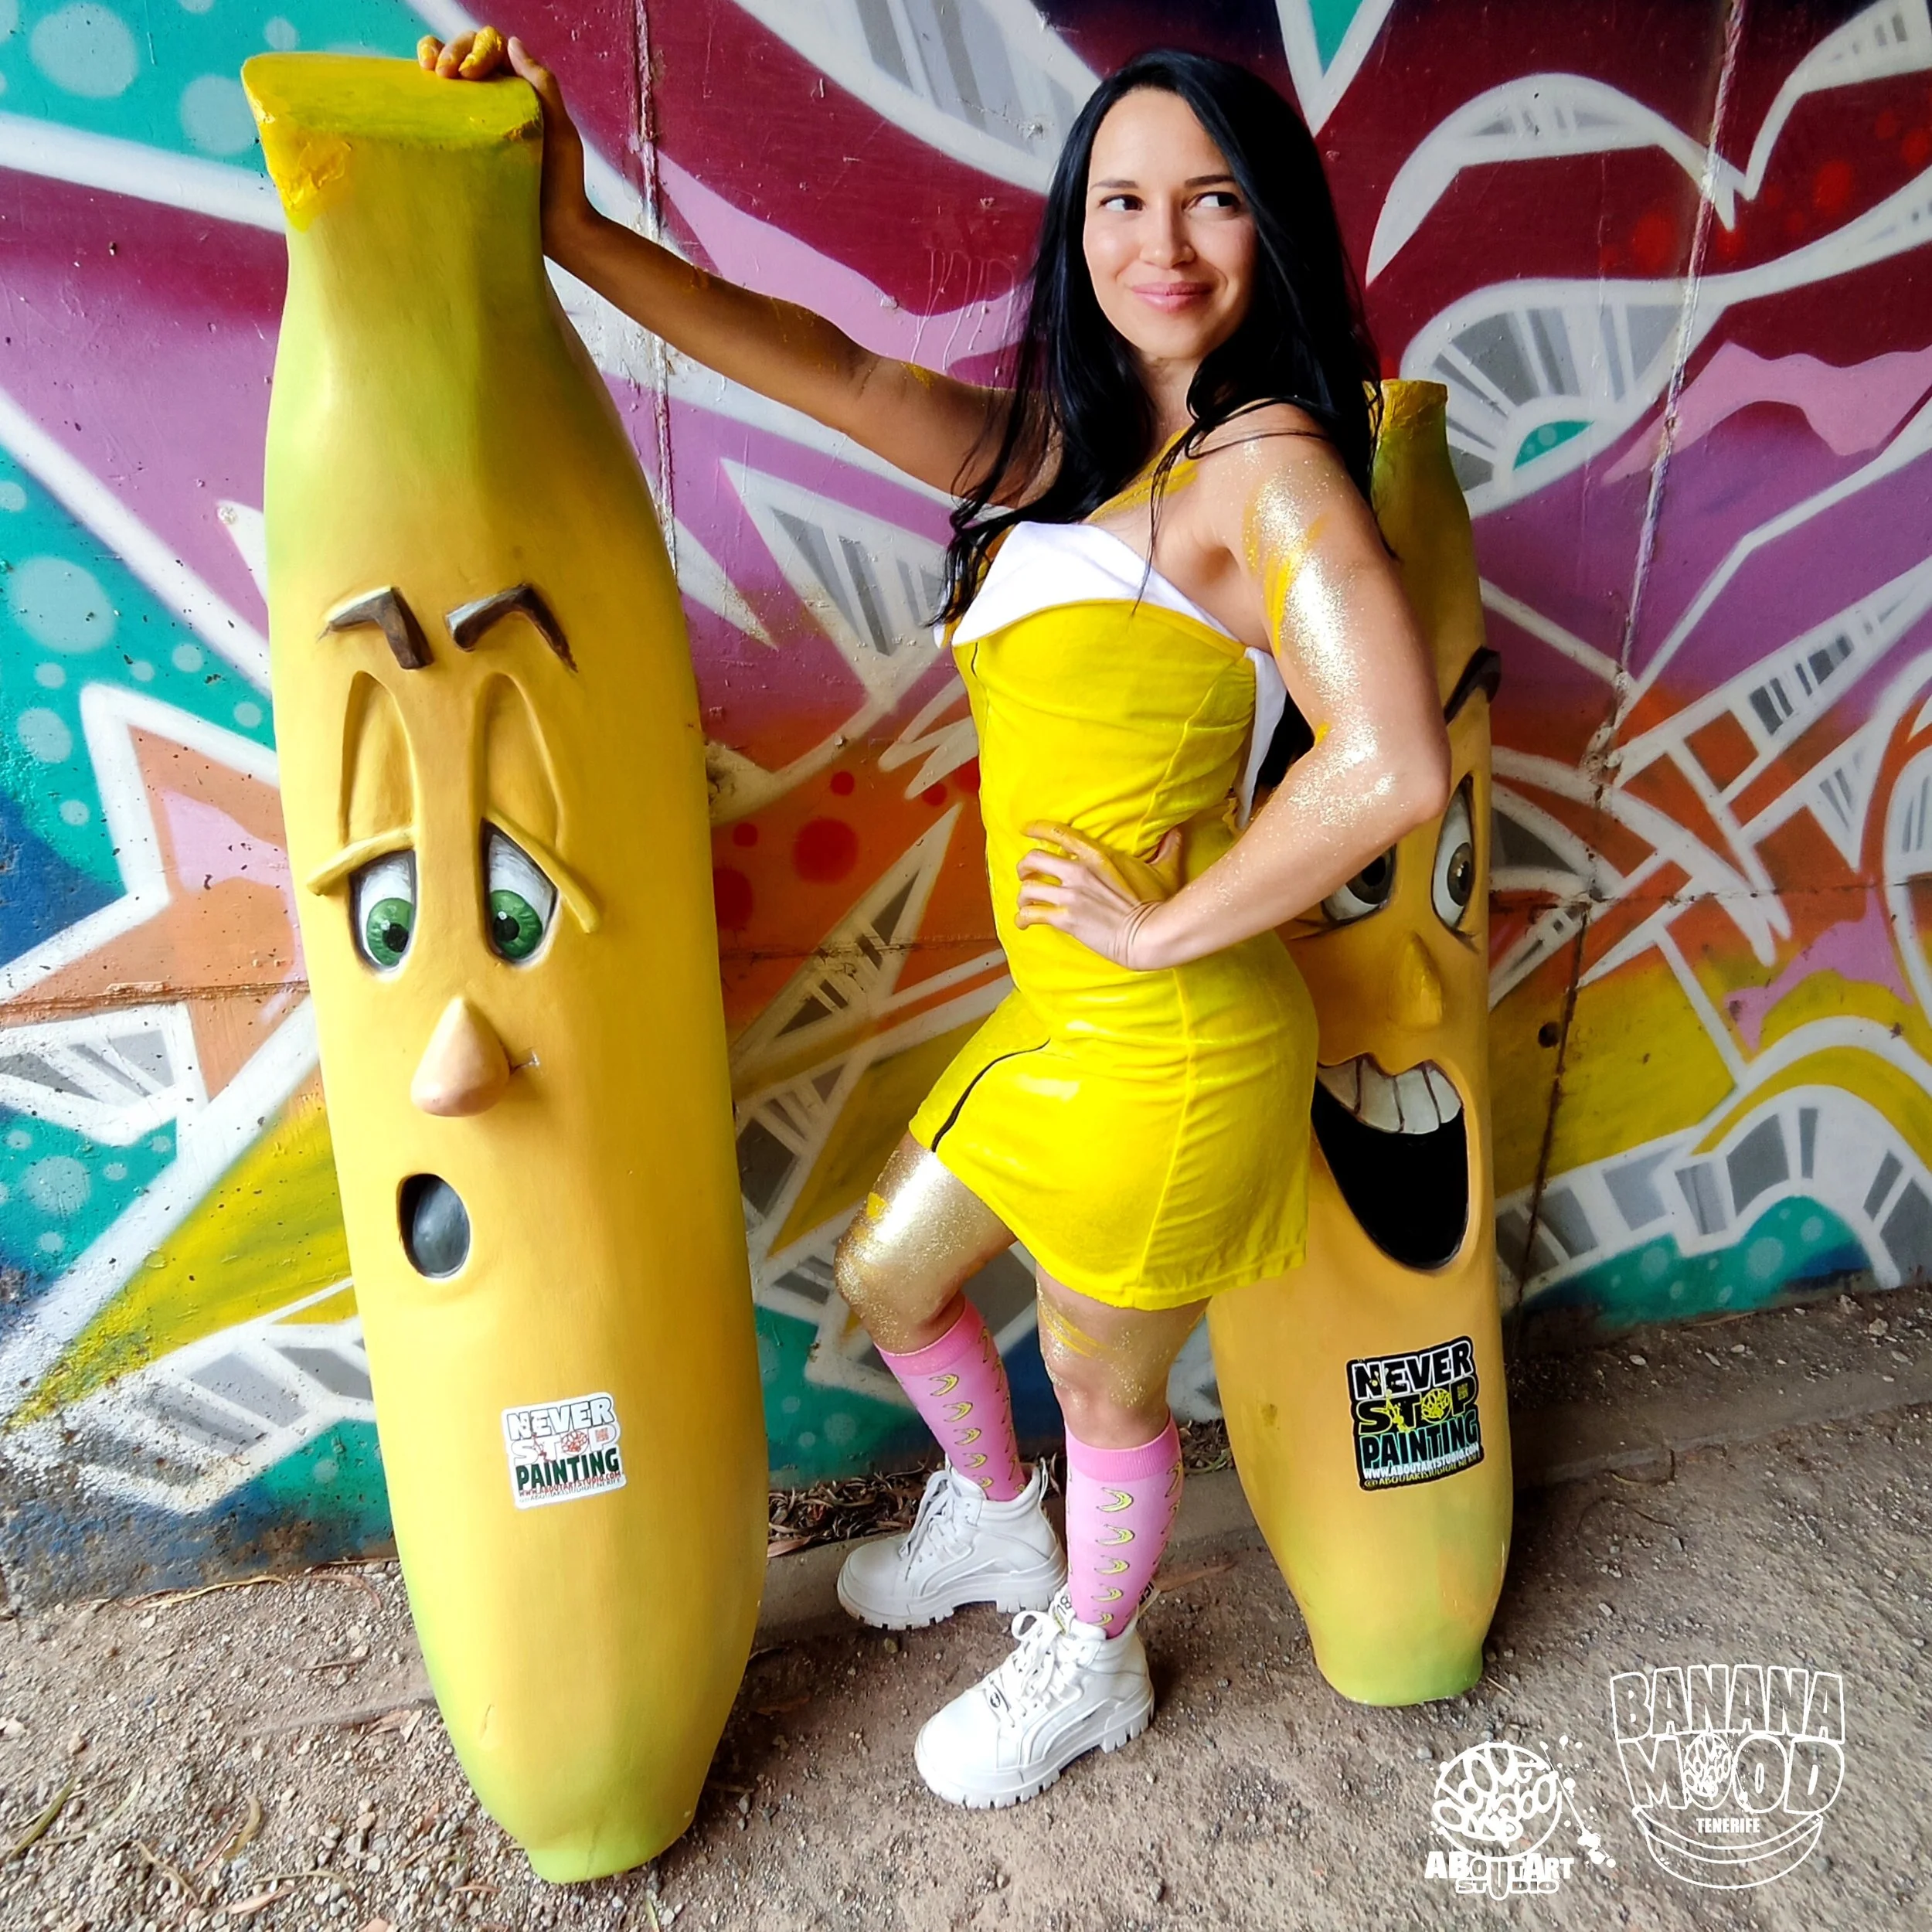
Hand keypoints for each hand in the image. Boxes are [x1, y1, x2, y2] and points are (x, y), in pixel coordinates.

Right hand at [418, 30, 594, 264]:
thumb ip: (542, 85)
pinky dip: (425, 94)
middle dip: (449, 51)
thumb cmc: (563, 184)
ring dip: (432, 62)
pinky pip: (439, 112)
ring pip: (447, 77)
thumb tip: (513, 42)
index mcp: (519, 90)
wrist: (555, 230)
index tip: (470, 73)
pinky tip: (419, 96)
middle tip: (441, 73)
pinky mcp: (464, 146)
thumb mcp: (560, 130)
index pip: (490, 47)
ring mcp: (476, 122)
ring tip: (426, 74)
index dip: (475, 47)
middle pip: (464, 54)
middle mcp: (496, 100)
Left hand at [1014, 822, 1182, 969]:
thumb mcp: (1163, 871)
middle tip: (1026, 875)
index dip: (1037, 829)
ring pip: (1028, 888)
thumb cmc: (1157, 904)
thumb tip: (1177, 832)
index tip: (1026, 830)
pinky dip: (1022, 919)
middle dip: (1024, 867)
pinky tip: (1023, 923)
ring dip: (1023, 896)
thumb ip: (1167, 848)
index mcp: (1097, 855)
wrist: (1149, 935)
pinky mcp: (1067, 920)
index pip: (1058, 834)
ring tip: (1025, 903)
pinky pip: (1032, 915)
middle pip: (1034, 859)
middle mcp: (1078, 872)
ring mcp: (1071, 896)